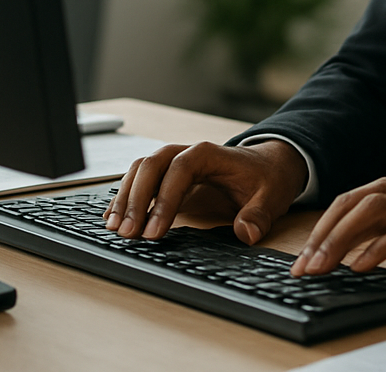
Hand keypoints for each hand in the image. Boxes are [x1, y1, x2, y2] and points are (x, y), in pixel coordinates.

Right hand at [103, 139, 307, 244]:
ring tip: (115, 229)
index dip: (165, 200)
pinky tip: (113, 216)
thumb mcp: (272, 197)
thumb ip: (259, 215)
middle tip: (128, 233)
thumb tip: (247, 233)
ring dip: (126, 198)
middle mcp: (187, 152)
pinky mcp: (168, 174)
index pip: (179, 170)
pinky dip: (126, 196)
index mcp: (210, 154)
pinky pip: (140, 178)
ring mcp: (174, 161)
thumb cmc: (267, 179)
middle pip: (151, 166)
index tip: (155, 232)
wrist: (269, 164)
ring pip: (140, 170)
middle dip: (136, 200)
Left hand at [291, 168, 385, 276]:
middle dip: (324, 233)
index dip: (327, 225)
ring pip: (375, 209)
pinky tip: (361, 265)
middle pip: (358, 199)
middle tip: (303, 267)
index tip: (306, 257)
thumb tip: (367, 251)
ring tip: (322, 267)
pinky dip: (379, 246)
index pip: (358, 197)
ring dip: (342, 239)